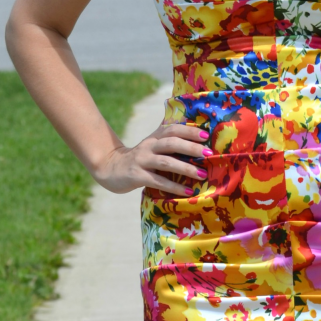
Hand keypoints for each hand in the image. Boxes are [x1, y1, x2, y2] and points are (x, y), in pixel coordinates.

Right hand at [93, 123, 210, 195]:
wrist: (111, 168)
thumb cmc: (140, 159)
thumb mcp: (153, 146)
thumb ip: (169, 142)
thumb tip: (194, 139)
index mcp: (154, 137)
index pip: (173, 129)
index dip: (189, 131)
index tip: (206, 136)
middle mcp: (148, 146)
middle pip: (171, 143)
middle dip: (191, 147)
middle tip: (209, 154)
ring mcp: (142, 160)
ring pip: (166, 162)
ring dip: (186, 168)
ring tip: (202, 174)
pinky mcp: (137, 176)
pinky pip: (158, 181)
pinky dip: (174, 186)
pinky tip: (187, 191)